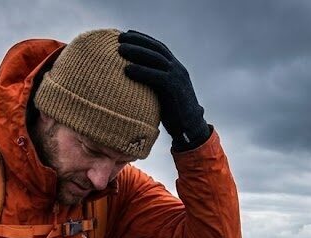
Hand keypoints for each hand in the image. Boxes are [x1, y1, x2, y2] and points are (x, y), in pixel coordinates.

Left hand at [118, 30, 210, 150]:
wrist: (190, 129)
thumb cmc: (172, 115)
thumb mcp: (160, 95)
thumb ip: (150, 84)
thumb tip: (129, 81)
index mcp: (175, 68)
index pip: (158, 48)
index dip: (142, 39)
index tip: (126, 34)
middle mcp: (178, 69)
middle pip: (156, 49)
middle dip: (138, 41)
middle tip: (120, 38)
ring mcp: (178, 77)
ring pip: (156, 58)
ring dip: (137, 52)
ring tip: (120, 50)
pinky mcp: (176, 88)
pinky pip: (157, 76)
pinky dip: (142, 71)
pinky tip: (127, 70)